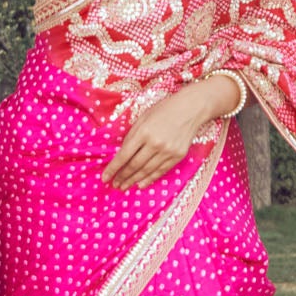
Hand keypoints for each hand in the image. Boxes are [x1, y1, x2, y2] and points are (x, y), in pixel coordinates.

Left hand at [101, 80, 221, 189]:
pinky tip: (140, 184)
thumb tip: (122, 154)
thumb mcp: (143, 117)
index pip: (124, 155)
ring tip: (124, 186)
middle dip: (122, 176)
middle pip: (135, 165)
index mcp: (143, 131)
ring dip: (133, 180)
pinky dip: (149, 179)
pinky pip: (161, 171)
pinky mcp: (178, 156)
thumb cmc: (164, 109)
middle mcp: (155, 143)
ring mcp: (168, 151)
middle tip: (114, 184)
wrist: (191, 108)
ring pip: (147, 171)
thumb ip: (132, 135)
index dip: (113, 168)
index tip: (105, 177)